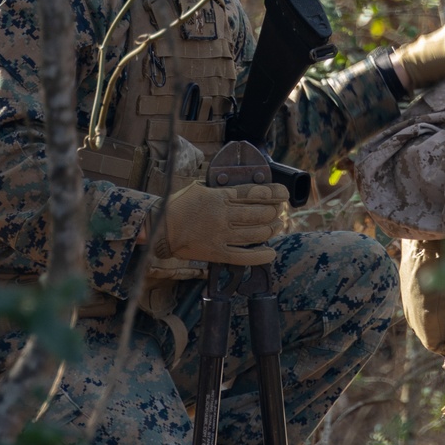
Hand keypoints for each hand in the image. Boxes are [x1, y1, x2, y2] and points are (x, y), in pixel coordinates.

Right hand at [154, 181, 288, 266]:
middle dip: (274, 212)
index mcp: (219, 197)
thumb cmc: (178, 206)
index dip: (273, 194)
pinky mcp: (218, 253)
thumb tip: (239, 188)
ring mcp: (221, 236)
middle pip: (259, 213)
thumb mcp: (199, 187)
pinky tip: (271, 253)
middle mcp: (223, 216)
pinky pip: (244, 256)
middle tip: (280, 212)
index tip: (284, 195)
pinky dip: (260, 256)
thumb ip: (219, 188)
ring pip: (256, 233)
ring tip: (278, 226)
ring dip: (272, 230)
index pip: (254, 193)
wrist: (160, 229)